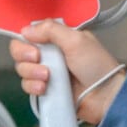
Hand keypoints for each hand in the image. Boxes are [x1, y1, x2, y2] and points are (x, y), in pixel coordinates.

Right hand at [9, 21, 126, 124]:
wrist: (105, 96)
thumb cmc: (97, 66)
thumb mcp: (76, 40)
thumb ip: (50, 30)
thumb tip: (26, 29)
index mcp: (58, 38)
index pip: (31, 33)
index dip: (26, 39)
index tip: (33, 45)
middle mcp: (50, 53)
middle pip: (21, 50)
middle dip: (25, 56)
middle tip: (38, 60)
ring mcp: (47, 72)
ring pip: (22, 69)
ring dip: (31, 73)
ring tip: (47, 78)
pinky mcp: (46, 90)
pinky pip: (27, 86)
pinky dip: (32, 86)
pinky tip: (44, 88)